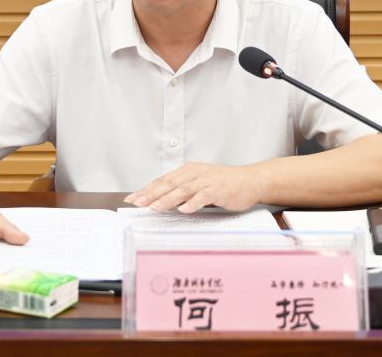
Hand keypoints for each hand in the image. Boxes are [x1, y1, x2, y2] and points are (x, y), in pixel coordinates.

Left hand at [124, 162, 264, 213]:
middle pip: (169, 184)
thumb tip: (160, 201)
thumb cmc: (223, 184)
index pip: (163, 180)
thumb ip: (182, 190)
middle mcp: (195, 173)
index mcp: (188, 171)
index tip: (132, 198)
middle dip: (151, 194)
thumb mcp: (198, 183)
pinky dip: (193, 203)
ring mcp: (207, 180)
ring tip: (155, 207)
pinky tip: (184, 210)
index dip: (146, 189)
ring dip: (167, 199)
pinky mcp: (218, 189)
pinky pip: (203, 196)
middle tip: (137, 203)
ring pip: (183, 190)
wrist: (249, 180)